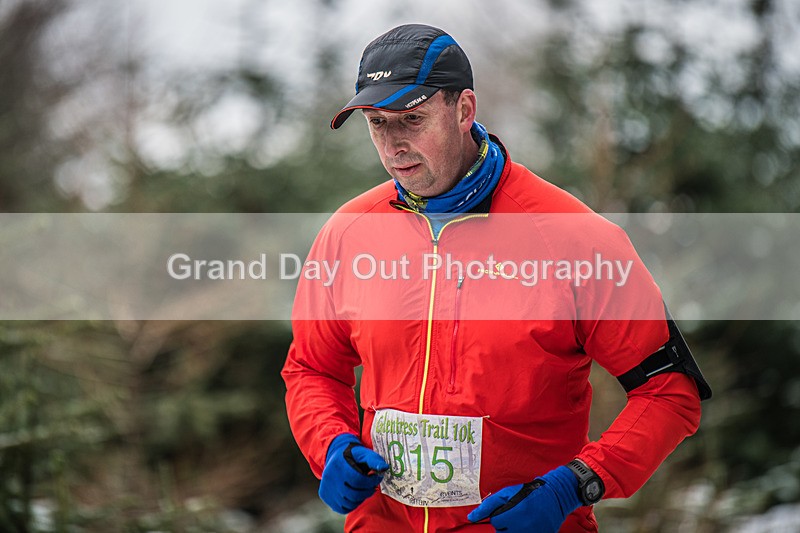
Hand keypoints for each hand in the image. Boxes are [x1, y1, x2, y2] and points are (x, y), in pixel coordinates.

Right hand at [319, 433, 389, 513]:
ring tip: (364, 490)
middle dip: (367, 492)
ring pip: (348, 503)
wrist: (336, 453)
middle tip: (372, 487)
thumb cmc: (354, 455)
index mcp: (340, 465)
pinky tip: (356, 496)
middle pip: (353, 494)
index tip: (377, 478)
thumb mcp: (364, 453)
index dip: (371, 482)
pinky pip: (341, 508)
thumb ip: (375, 460)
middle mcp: (330, 477)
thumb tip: (384, 468)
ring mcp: (326, 487)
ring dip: (360, 499)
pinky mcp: (325, 495)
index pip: (358, 480)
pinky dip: (351, 505)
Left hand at [467, 465, 581, 531]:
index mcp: (513, 515)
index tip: (509, 508)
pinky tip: (530, 525)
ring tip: (522, 520)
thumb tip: (471, 518)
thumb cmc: (529, 493)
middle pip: (502, 532)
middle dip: (506, 523)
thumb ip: (488, 506)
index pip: (495, 522)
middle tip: (516, 514)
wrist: (555, 496)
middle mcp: (522, 528)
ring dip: (513, 529)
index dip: (500, 514)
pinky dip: (525, 531)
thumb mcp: (506, 494)